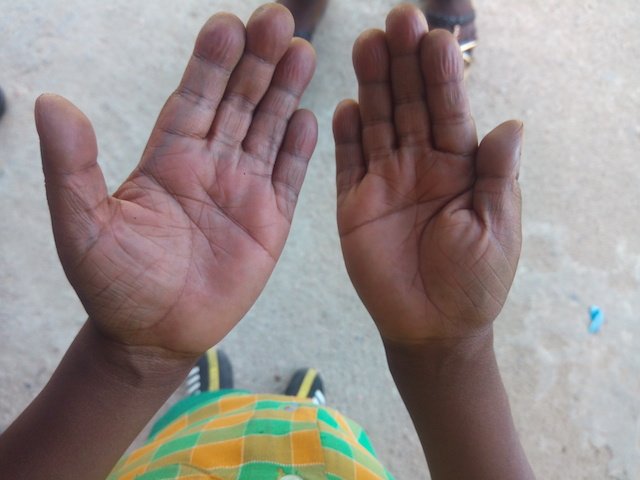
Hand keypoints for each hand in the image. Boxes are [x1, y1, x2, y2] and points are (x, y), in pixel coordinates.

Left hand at [35, 4, 316, 356]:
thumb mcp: (82, 225)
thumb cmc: (114, 284)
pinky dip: (299, 147)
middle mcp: (210, 164)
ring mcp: (244, 190)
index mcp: (168, 157)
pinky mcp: (270, 220)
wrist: (153, 335)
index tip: (227, 24)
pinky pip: (289, 176)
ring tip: (301, 51)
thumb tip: (49, 103)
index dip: (211, 61)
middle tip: (276, 17)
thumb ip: (71, 166)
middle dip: (257, 60)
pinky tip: (312, 116)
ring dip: (285, 91)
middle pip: (238, 101)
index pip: (194, 96)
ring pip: (268, 128)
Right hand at [334, 5, 522, 343]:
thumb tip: (511, 126)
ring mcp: (385, 181)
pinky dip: (346, 134)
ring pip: (377, 123)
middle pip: (410, 104)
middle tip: (396, 20)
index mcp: (460, 166)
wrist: (433, 327)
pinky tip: (346, 105)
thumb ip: (498, 178)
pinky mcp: (354, 203)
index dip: (442, 74)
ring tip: (367, 44)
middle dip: (404, 63)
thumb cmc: (474, 283)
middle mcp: (420, 164)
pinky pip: (348, 162)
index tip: (434, 35)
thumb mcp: (496, 230)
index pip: (449, 110)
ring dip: (373, 85)